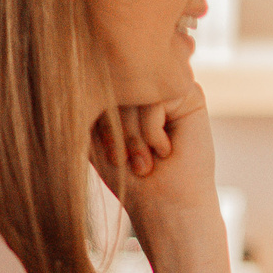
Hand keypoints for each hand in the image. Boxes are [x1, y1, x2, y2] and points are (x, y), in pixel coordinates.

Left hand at [94, 85, 218, 225]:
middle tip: (125, 161)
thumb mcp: (93, 137)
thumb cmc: (129, 178)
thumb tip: (81, 68)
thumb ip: (86, 102)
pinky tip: (165, 150)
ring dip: (133, 135)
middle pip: (113, 86)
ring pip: (134, 92)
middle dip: (115, 130)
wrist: (165, 204)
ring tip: (143, 162)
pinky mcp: (191, 93)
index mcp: (122, 92)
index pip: (94, 86)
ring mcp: (168, 88)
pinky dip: (151, 131)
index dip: (94, 123)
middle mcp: (146, 85)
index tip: (110, 159)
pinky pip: (155, 98)